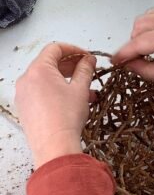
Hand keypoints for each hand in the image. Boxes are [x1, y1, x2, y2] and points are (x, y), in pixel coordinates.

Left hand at [15, 43, 95, 168]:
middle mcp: (27, 80)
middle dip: (71, 65)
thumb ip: (85, 69)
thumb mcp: (81, 88)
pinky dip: (57, 91)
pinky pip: (42, 92)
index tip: (85, 56)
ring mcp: (24, 94)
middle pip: (50, 63)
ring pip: (47, 79)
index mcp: (38, 70)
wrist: (55, 146)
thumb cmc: (65, 118)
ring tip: (84, 88)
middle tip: (86, 69)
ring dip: (66, 79)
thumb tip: (88, 60)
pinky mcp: (26, 107)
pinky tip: (73, 100)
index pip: (55, 49)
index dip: (74, 50)